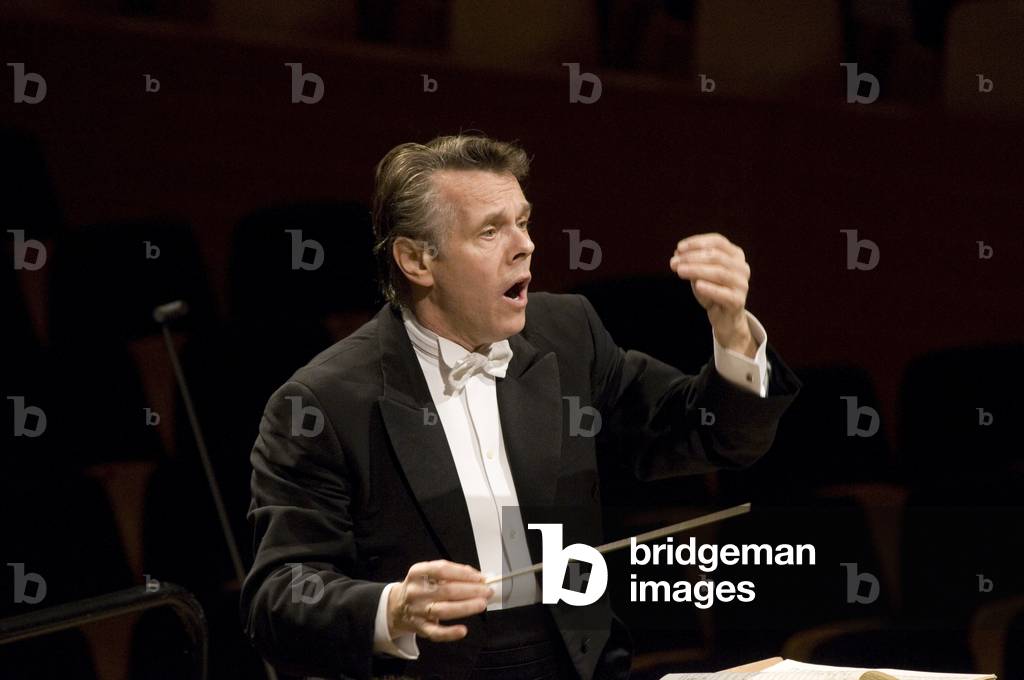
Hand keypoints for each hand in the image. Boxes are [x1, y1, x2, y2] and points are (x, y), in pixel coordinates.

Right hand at [387, 560, 492, 641]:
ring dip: (465, 607)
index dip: (463, 573)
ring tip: (481, 604)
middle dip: (471, 590)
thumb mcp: (430, 573)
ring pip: (443, 610)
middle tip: (487, 591)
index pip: (442, 570)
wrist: (397, 605)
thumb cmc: (421, 587)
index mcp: (418, 572)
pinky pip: (435, 632)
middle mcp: (416, 591)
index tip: (480, 577)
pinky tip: (463, 630)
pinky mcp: (420, 627)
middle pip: (446, 590)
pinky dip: (450, 633)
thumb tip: (480, 577)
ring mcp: (417, 610)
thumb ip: (454, 573)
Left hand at [669, 232, 755, 356]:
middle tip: (674, 263)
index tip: (679, 248)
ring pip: (719, 273)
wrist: (724, 317)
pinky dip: (710, 288)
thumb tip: (678, 253)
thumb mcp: (700, 273)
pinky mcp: (738, 301)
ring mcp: (742, 284)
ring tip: (680, 271)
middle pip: (717, 256)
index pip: (718, 241)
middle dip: (692, 257)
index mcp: (736, 255)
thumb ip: (692, 262)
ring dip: (697, 270)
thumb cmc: (712, 290)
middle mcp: (742, 267)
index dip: (697, 242)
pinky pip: (723, 293)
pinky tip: (697, 285)